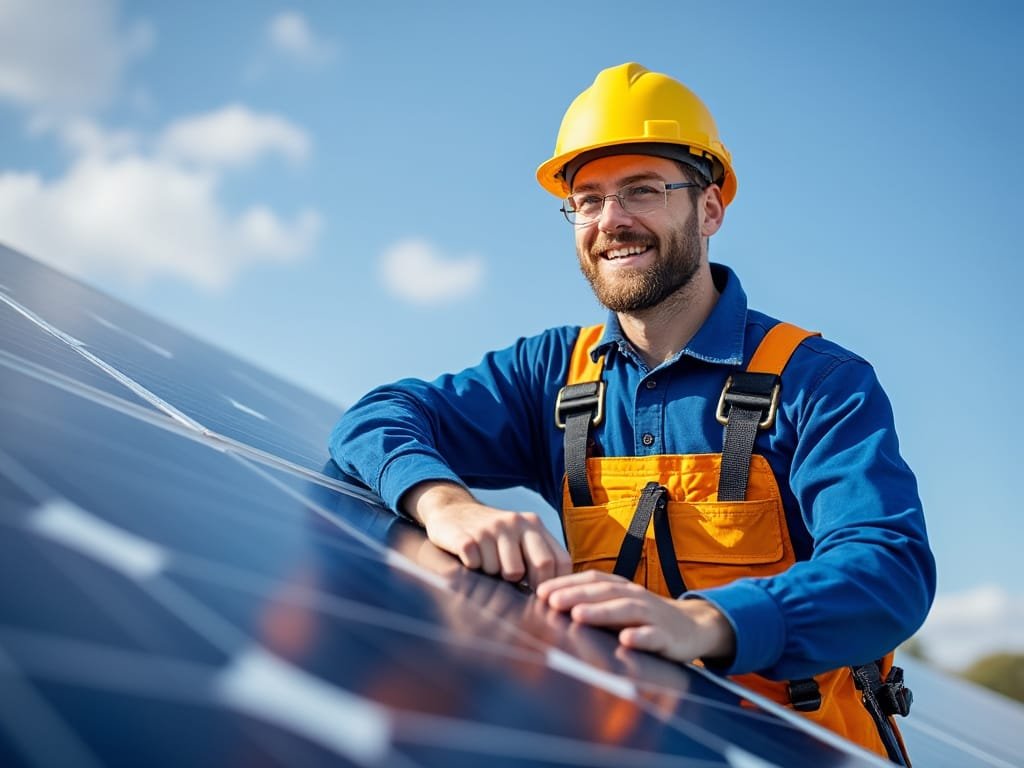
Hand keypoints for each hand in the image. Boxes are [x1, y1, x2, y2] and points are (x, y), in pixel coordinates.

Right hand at [401, 481, 572, 587]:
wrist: (451, 510)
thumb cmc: (492, 536)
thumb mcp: (519, 538)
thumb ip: (538, 557)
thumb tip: (555, 594)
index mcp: (533, 524)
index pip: (560, 560)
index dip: (554, 583)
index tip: (540, 594)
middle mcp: (515, 522)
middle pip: (541, 565)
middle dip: (530, 582)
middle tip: (513, 583)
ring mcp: (490, 528)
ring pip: (508, 572)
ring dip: (497, 576)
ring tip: (487, 565)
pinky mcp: (465, 537)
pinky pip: (479, 566)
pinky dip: (474, 570)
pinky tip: (470, 559)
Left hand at [535, 570, 735, 663]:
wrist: (693, 627)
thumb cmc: (644, 618)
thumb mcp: (618, 607)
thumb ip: (591, 605)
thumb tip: (550, 606)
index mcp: (621, 588)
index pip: (591, 579)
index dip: (567, 583)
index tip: (541, 591)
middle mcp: (635, 596)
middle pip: (604, 592)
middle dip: (577, 595)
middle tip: (552, 601)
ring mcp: (653, 615)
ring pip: (626, 610)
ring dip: (601, 612)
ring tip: (579, 615)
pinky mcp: (668, 637)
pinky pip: (654, 636)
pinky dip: (641, 637)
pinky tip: (626, 640)